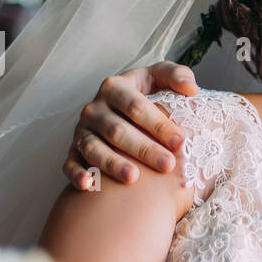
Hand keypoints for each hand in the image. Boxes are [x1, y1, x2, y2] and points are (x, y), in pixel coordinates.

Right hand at [64, 61, 199, 189]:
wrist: (119, 109)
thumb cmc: (146, 94)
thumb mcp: (159, 78)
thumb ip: (177, 75)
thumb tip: (191, 89)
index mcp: (115, 87)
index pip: (136, 107)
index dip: (158, 124)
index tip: (181, 142)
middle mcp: (94, 108)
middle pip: (118, 131)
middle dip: (143, 149)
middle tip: (167, 165)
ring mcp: (82, 130)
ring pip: (93, 148)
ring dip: (112, 164)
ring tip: (133, 178)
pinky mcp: (73, 150)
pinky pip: (70, 163)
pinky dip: (76, 174)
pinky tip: (88, 185)